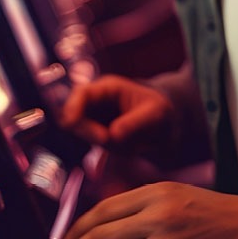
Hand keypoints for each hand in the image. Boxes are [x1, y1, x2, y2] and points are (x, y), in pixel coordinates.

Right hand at [59, 75, 176, 153]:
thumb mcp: (155, 114)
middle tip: (108, 140)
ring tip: (133, 142)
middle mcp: (97, 102)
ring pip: (85, 135)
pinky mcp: (98, 135)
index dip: (71, 107)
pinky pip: (97, 147)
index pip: (81, 93)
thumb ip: (135, 123)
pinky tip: (131, 146)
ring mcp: (95, 119)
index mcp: (108, 88)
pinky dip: (112, 150)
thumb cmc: (160, 110)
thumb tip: (112, 135)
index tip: (71, 124)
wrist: (166, 123)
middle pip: (73, 116)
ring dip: (106, 144)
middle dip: (88, 131)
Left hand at [66, 184, 237, 238]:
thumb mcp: (178, 199)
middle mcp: (159, 210)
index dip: (80, 228)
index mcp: (158, 192)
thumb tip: (107, 224)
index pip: (105, 211)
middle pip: (102, 229)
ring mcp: (166, 233)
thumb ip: (145, 209)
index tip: (67, 238)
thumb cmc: (218, 216)